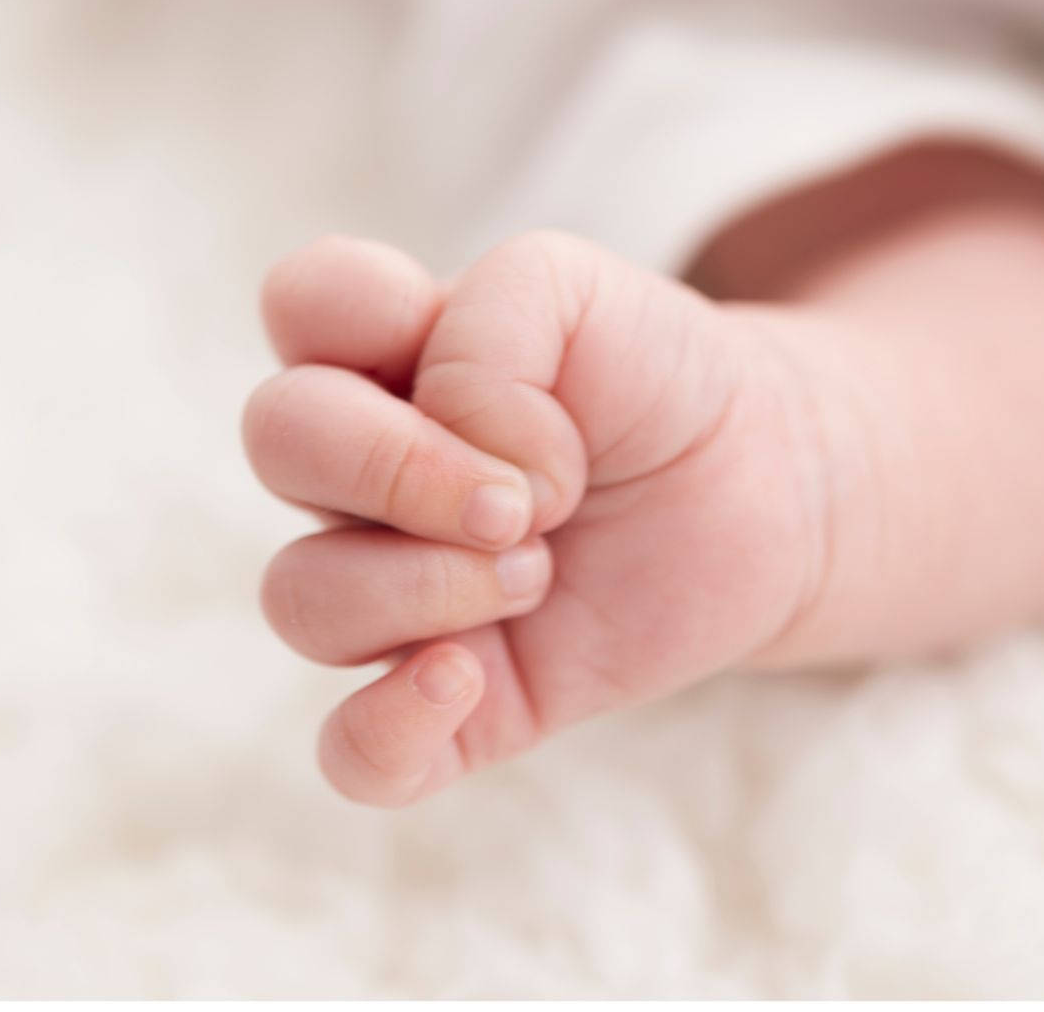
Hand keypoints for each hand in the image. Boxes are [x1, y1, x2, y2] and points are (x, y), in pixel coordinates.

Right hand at [244, 233, 820, 804]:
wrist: (767, 485)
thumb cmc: (659, 379)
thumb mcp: (587, 293)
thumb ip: (493, 325)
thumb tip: (463, 464)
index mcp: (388, 351)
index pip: (298, 301)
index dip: (379, 320)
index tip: (520, 368)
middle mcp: (368, 473)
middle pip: (276, 440)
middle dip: (399, 467)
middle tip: (526, 500)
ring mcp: (400, 588)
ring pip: (299, 598)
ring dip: (423, 585)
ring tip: (539, 572)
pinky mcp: (457, 700)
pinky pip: (351, 750)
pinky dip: (382, 729)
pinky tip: (460, 684)